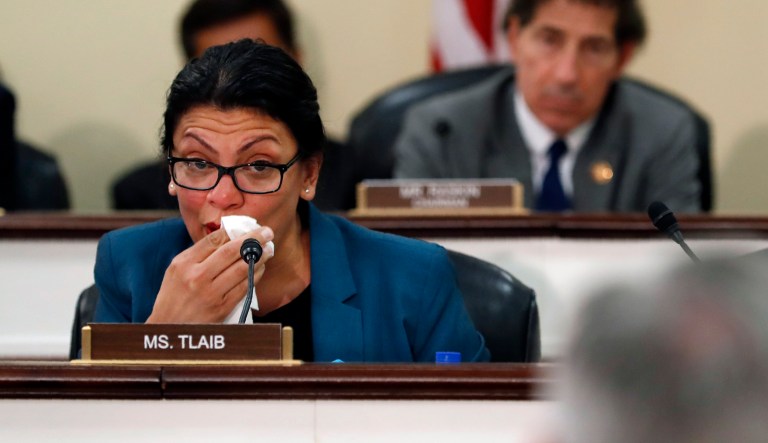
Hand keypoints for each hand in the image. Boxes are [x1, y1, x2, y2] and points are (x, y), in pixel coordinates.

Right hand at [146, 226, 273, 322]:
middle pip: (230, 252)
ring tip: (268, 249)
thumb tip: (227, 237)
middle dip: (253, 239)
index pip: (213, 240)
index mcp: (184, 263)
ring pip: (241, 269)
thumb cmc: (175, 296)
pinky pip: (244, 287)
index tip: (249, 226)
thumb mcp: (177, 270)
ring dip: (259, 257)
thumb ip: (198, 254)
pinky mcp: (221, 308)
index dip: (234, 231)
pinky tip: (260, 268)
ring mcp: (210, 293)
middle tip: (267, 232)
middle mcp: (197, 277)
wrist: (169, 328)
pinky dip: (255, 275)